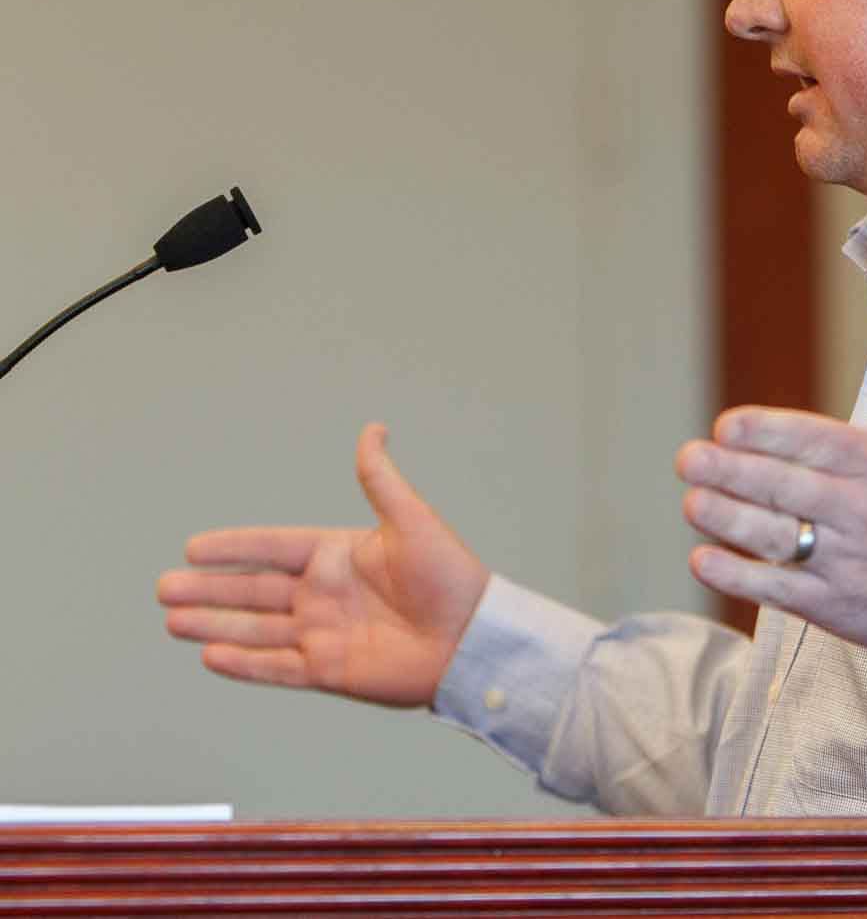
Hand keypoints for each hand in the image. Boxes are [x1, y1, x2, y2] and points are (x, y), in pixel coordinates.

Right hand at [156, 423, 488, 707]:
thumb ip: (380, 479)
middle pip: (254, 591)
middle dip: (209, 590)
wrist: (472, 637)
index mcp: (339, 556)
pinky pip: (278, 667)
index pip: (274, 548)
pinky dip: (245, 664)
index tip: (193, 547)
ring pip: (256, 629)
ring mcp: (324, 633)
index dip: (235, 548)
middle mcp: (324, 595)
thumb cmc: (450, 575)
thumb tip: (373, 428)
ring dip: (215, 625)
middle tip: (163, 588)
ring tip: (173, 619)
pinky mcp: (330, 670)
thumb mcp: (411, 519)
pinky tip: (210, 657)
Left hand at [677, 296, 866, 649]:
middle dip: (735, 474)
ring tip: (692, 501)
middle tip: (687, 457)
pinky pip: (781, 591)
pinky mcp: (835, 605)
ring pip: (780, 539)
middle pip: (790, 489)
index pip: (819, 442)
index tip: (727, 423)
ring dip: (730, 522)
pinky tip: (702, 560)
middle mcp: (862, 510)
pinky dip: (741, 577)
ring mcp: (848, 561)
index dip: (771, 433)